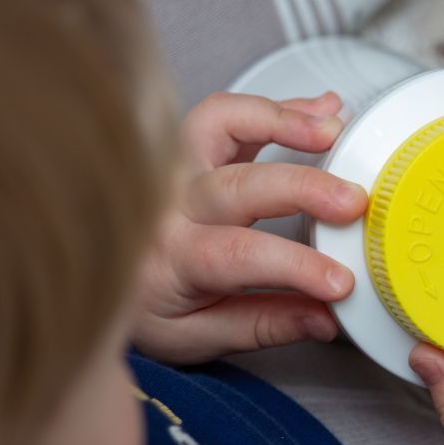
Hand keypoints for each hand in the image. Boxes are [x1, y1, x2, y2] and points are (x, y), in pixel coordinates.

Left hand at [134, 91, 367, 364]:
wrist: (89, 274)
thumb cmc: (143, 306)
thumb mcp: (197, 336)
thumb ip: (264, 325)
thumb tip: (326, 319)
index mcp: (171, 261)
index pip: (236, 256)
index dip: (294, 266)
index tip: (341, 282)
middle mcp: (166, 204)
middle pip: (237, 184)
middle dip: (302, 186)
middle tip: (354, 201)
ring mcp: (174, 165)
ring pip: (221, 121)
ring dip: (283, 119)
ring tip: (335, 128)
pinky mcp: (187, 144)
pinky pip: (228, 111)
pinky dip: (280, 108)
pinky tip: (321, 111)